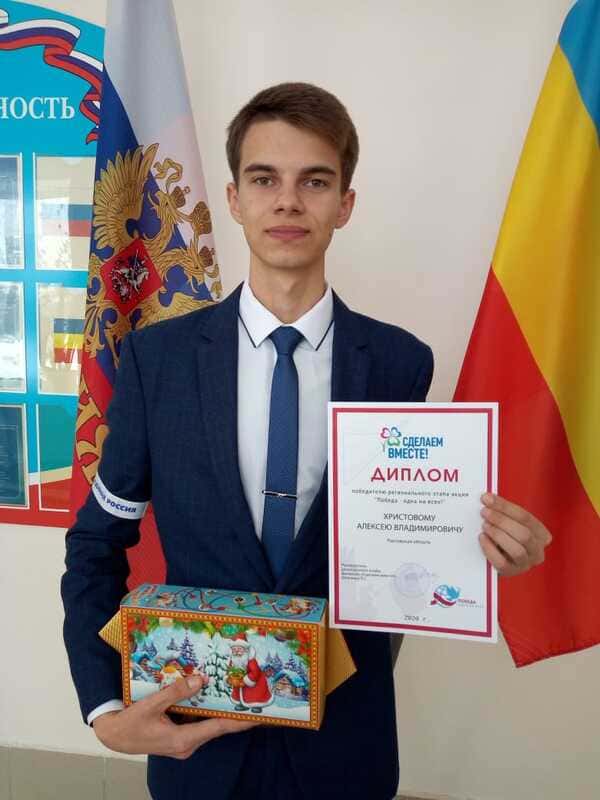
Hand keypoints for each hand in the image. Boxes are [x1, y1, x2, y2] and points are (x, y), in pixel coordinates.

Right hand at [93, 676, 255, 758]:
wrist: (115, 737)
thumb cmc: (131, 723)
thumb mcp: (152, 704)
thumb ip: (176, 692)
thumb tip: (200, 680)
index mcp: (182, 739)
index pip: (218, 728)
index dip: (239, 721)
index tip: (258, 715)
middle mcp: (187, 745)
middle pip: (216, 727)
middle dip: (234, 713)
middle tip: (252, 697)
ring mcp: (184, 744)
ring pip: (208, 726)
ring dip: (220, 712)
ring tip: (238, 694)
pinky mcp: (179, 739)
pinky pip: (198, 725)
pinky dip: (207, 714)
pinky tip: (213, 699)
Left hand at [479, 493, 551, 576]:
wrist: (498, 557)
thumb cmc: (505, 535)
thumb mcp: (509, 523)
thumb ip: (502, 512)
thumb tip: (487, 499)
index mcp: (541, 534)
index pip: (525, 517)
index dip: (505, 507)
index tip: (487, 499)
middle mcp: (537, 550)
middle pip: (524, 534)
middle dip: (502, 521)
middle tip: (484, 512)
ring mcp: (526, 564)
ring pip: (517, 550)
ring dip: (498, 535)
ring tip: (484, 526)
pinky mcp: (512, 572)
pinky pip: (502, 563)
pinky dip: (490, 549)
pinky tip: (482, 538)